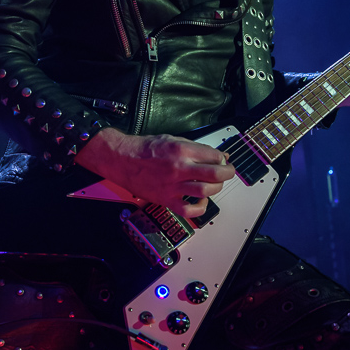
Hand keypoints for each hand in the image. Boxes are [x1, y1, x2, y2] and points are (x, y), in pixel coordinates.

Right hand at [75, 128, 234, 217]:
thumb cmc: (145, 149)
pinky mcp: (166, 199)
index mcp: (181, 150)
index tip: (223, 160)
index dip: (222, 158)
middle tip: (228, 172)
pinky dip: (199, 208)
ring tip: (215, 185)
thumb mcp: (172, 139)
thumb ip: (194, 148)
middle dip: (227, 173)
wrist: (122, 159)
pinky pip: (188, 210)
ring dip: (216, 188)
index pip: (214, 155)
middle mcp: (179, 168)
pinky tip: (200, 201)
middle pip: (215, 174)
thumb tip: (215, 154)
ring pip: (205, 191)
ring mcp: (173, 185)